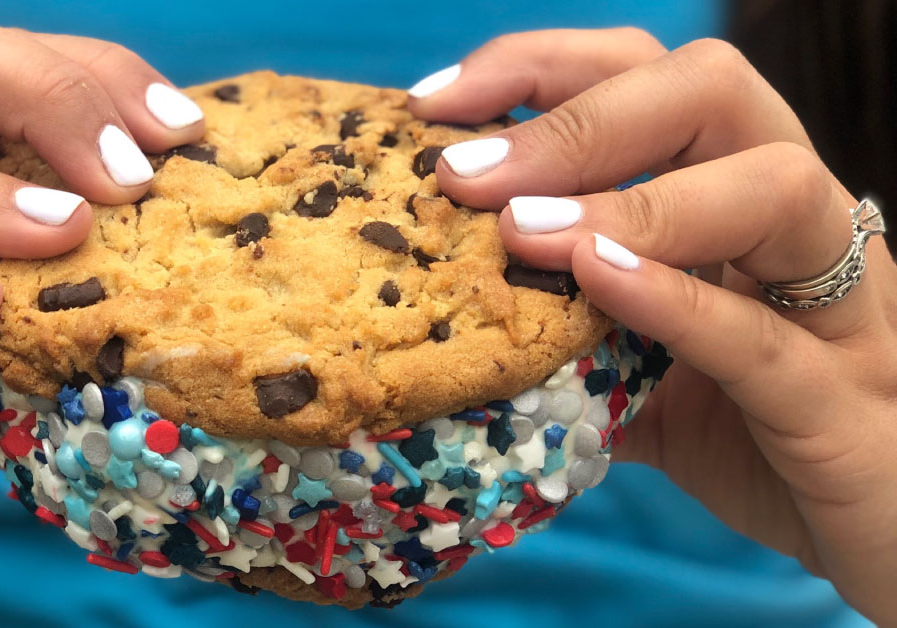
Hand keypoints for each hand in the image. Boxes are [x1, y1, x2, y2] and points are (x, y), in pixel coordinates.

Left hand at [409, 29, 896, 622]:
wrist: (875, 529)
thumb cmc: (754, 433)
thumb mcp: (646, 364)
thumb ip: (566, 330)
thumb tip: (440, 313)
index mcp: (741, 197)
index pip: (652, 79)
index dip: (543, 69)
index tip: (435, 103)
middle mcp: (800, 223)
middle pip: (715, 92)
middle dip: (575, 117)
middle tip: (463, 171)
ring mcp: (841, 307)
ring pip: (774, 188)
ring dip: (633, 201)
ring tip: (521, 230)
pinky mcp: (845, 405)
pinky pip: (768, 337)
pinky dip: (679, 301)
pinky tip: (596, 284)